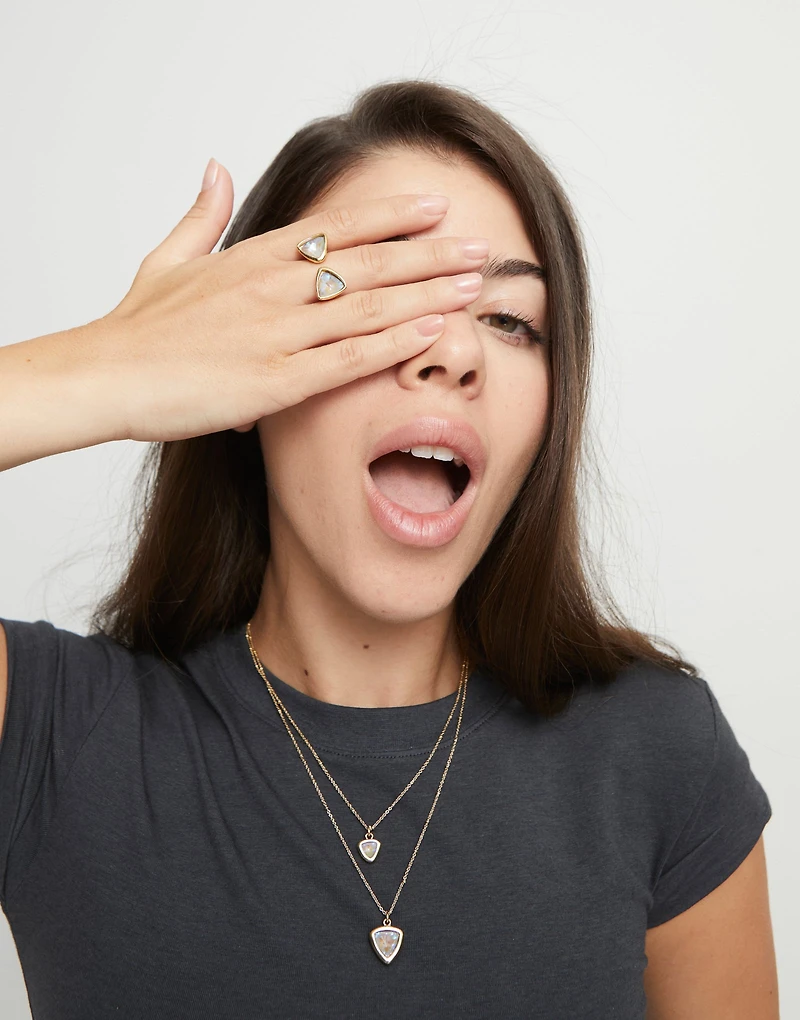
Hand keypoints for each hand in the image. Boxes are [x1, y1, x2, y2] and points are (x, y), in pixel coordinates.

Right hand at [88, 160, 486, 443]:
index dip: (393, 214)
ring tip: (473, 286)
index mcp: (254, 256)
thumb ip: (202, 214)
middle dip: (431, 254)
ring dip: (426, 294)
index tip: (437, 206)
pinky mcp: (272, 382)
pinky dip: (390, 344)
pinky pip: (345, 360)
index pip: (338, 225)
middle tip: (482, 249)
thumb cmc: (138, 326)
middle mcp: (273, 286)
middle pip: (369, 261)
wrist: (105, 376)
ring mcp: (275, 333)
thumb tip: (216, 168)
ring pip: (367, 307)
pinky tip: (429, 333)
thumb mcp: (169, 257)